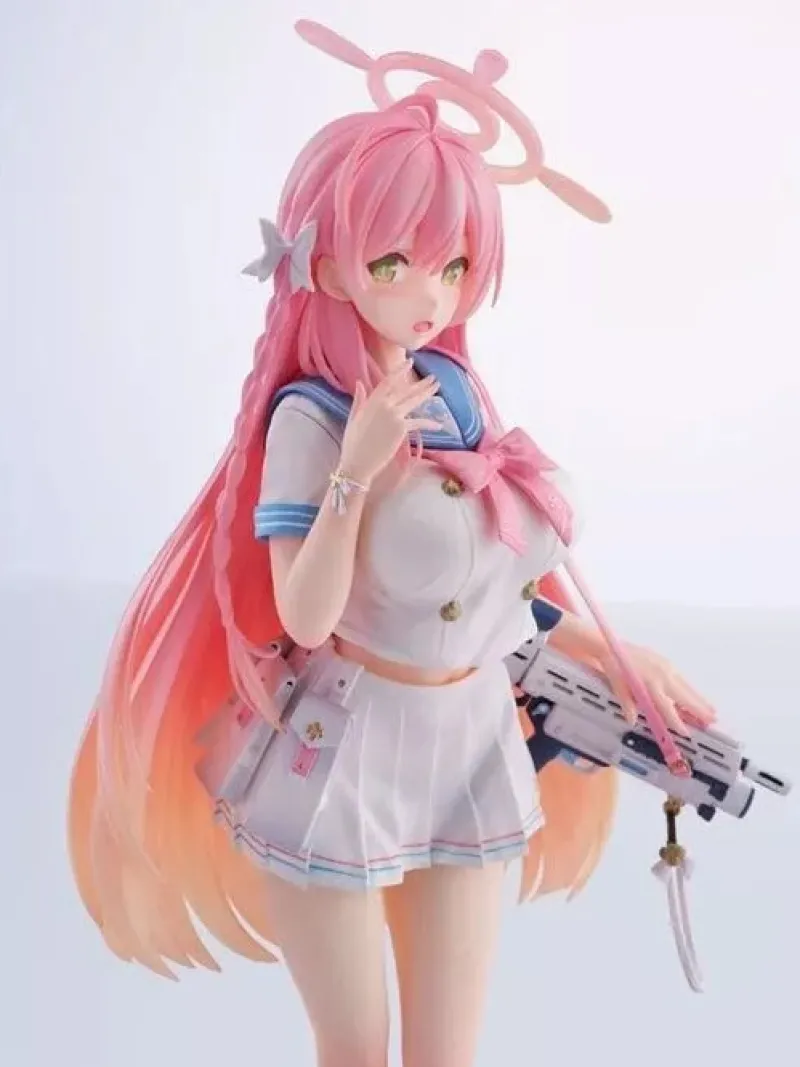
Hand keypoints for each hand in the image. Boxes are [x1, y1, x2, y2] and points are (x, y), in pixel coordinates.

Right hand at [339, 367, 441, 485]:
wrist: (357, 462)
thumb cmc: (353, 443)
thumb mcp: (354, 418)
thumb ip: (359, 400)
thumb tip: (360, 383)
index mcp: (371, 401)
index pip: (388, 381)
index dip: (400, 370)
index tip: (409, 362)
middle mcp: (384, 405)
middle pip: (406, 390)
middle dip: (421, 384)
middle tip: (433, 378)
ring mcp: (393, 416)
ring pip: (414, 401)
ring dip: (427, 394)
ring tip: (437, 388)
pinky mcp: (401, 428)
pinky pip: (418, 423)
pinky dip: (429, 424)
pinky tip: (439, 425)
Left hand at [597, 641, 717, 735]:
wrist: (612, 646)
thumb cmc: (615, 667)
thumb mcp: (617, 687)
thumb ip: (627, 705)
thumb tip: (632, 720)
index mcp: (649, 684)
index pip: (665, 707)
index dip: (676, 721)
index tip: (685, 732)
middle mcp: (661, 675)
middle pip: (684, 696)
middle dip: (699, 710)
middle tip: (712, 720)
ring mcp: (666, 667)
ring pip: (686, 687)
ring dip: (700, 700)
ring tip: (712, 711)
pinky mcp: (666, 662)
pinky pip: (682, 679)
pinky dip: (691, 689)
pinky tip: (697, 697)